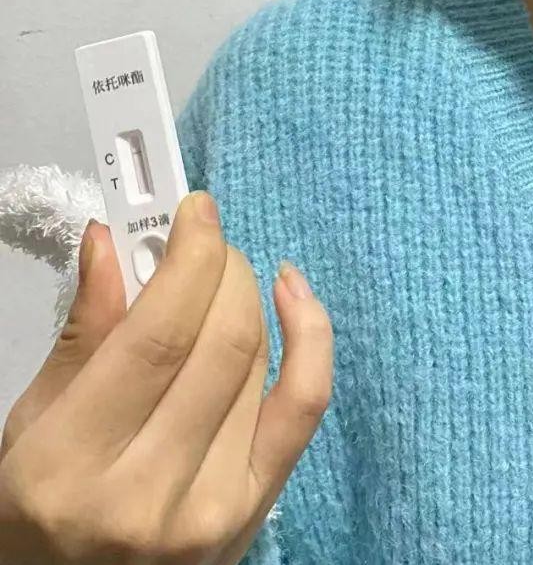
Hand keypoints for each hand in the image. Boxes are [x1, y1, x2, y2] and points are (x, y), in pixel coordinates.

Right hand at [0, 190, 332, 563]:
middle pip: (221, 341)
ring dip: (248, 296)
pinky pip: (305, 404)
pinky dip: (310, 335)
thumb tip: (113, 238)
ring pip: (258, 361)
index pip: (158, 335)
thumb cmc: (39, 510)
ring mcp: (210, 511)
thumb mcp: (30, 425)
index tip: (195, 210)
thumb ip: (82, 333)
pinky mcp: (256, 514)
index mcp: (69, 467)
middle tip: (205, 242)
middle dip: (222, 267)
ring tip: (222, 278)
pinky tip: (292, 292)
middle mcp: (146, 495)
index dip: (189, 257)